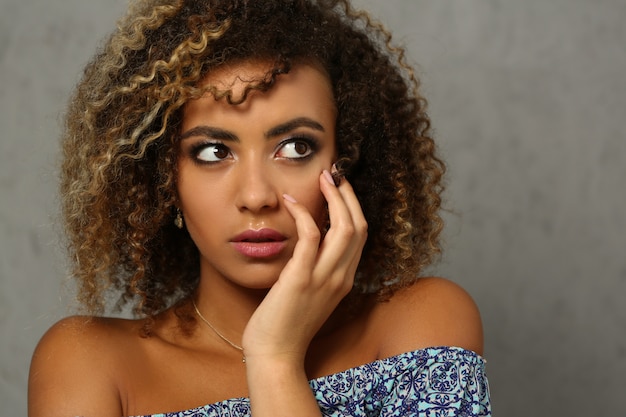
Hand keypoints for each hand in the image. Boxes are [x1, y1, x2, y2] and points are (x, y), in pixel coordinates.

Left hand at [241, 168, 367, 364]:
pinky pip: (311, 237)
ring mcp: (324, 279)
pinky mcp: (301, 279)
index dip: (353, 206)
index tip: (341, 186)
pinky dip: (304, 214)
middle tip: (334, 173)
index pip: (360, 235)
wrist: (275, 354)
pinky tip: (290, 202)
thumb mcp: (311, 293)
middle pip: (359, 226)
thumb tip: (311, 241)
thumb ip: (317, 269)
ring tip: (322, 178)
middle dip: (349, 195)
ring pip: (344, 228)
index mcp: (344, 279)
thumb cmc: (287, 324)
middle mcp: (341, 277)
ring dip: (334, 198)